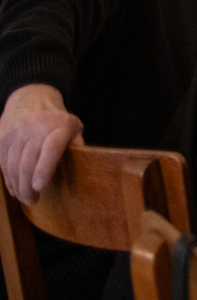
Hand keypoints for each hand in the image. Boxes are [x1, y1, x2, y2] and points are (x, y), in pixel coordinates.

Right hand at [0, 84, 81, 204]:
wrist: (30, 99)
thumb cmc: (57, 120)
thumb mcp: (74, 127)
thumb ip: (78, 145)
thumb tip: (86, 165)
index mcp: (59, 126)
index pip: (51, 147)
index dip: (45, 167)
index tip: (40, 186)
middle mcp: (35, 128)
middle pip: (27, 162)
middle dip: (28, 186)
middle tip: (33, 200)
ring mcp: (16, 133)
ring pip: (12, 166)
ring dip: (18, 186)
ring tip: (25, 197)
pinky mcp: (2, 139)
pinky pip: (2, 164)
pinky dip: (8, 179)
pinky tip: (15, 188)